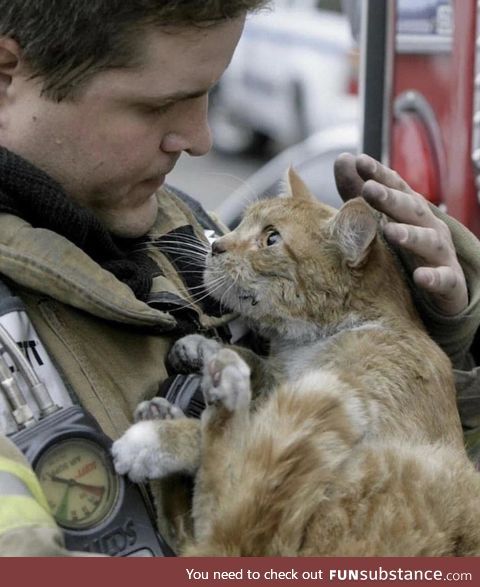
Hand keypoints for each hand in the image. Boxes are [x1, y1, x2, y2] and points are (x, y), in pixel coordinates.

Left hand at [334, 153, 467, 315]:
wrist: (440, 293)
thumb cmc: (405, 251)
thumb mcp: (381, 220)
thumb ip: (359, 193)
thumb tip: (343, 158)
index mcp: (411, 212)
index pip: (396, 188)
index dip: (380, 174)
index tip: (360, 161)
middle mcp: (429, 228)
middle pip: (411, 210)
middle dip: (391, 199)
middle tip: (369, 189)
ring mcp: (441, 255)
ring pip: (429, 242)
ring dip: (411, 235)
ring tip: (391, 232)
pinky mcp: (449, 283)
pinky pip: (444, 280)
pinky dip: (434, 278)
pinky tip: (420, 277)